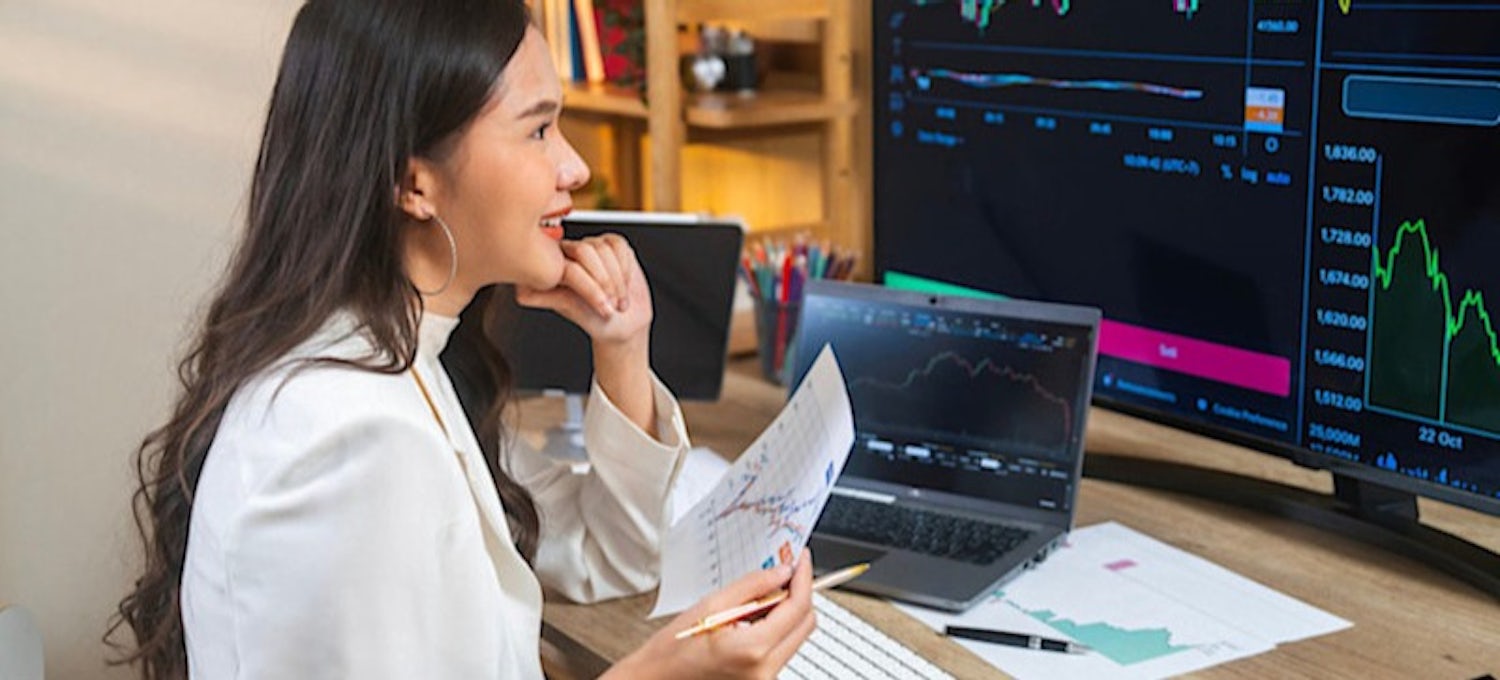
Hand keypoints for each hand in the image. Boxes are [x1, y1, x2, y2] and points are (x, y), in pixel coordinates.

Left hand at [515, 233, 652, 346]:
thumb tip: (520, 292)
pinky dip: (625, 267)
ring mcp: (592, 247)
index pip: (568, 265)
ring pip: (605, 248)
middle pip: (585, 250)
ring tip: (618, 299)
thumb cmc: (593, 319)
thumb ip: (545, 296)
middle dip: (604, 280)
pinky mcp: (612, 244)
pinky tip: (624, 283)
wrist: (623, 322)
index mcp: (554, 266)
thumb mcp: (568, 309)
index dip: (589, 286)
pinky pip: (619, 245)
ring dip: (617, 278)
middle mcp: (570, 252)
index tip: (601, 307)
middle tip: (610, 302)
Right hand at [605, 550, 817, 679]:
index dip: (803, 577)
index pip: (798, 607)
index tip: (801, 560)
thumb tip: (782, 571)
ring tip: (756, 600)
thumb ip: (753, 586)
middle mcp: (765, 671)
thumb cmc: (673, 649)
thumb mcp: (711, 605)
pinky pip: (781, 650)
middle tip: (784, 573)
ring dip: (785, 613)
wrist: (656, 679)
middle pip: (805, 624)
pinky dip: (774, 630)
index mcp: (753, 650)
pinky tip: (751, 620)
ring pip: (795, 637)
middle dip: (798, 595)